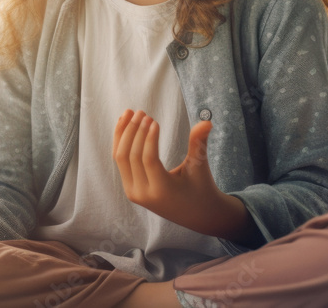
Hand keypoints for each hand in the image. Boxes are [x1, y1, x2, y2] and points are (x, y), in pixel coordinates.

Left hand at [112, 109, 241, 237]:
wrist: (196, 215)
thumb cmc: (201, 188)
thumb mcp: (199, 168)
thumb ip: (199, 144)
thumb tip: (207, 122)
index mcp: (162, 191)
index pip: (148, 159)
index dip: (148, 138)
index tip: (153, 119)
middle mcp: (143, 194)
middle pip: (130, 157)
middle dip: (134, 131)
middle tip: (142, 112)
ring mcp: (133, 192)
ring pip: (120, 158)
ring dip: (123, 134)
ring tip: (130, 112)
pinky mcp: (129, 188)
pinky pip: (120, 161)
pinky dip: (120, 142)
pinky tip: (124, 124)